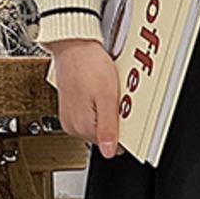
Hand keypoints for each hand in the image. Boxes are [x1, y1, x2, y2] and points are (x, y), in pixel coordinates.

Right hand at [47, 38, 125, 157]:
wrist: (73, 46)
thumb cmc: (89, 65)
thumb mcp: (107, 97)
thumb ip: (108, 127)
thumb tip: (109, 152)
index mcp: (82, 126)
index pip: (112, 145)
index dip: (124, 131)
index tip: (129, 117)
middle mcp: (73, 126)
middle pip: (105, 135)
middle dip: (116, 120)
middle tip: (117, 98)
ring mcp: (70, 118)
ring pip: (98, 126)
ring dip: (107, 113)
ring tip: (106, 93)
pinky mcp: (70, 109)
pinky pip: (91, 116)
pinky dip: (99, 107)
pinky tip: (99, 93)